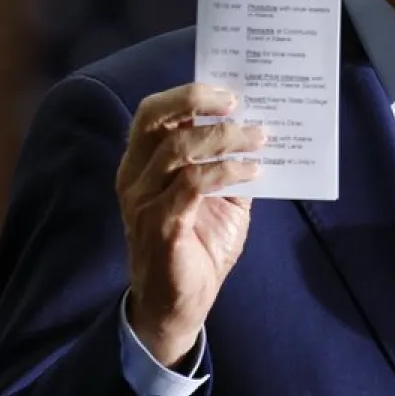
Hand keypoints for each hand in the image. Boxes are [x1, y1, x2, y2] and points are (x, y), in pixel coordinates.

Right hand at [116, 83, 264, 365]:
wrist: (178, 305)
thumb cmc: (197, 246)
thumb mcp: (218, 197)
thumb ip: (228, 164)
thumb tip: (259, 130)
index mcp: (141, 164)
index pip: (153, 114)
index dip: (187, 94)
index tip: (229, 90)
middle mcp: (134, 177)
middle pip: (154, 119)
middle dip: (196, 101)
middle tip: (238, 102)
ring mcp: (143, 201)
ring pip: (178, 148)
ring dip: (225, 137)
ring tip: (260, 137)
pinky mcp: (162, 224)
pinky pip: (192, 184)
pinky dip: (226, 171)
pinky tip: (253, 171)